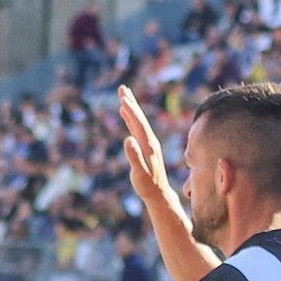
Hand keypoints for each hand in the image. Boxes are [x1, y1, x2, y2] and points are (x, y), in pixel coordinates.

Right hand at [118, 85, 174, 205]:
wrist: (158, 193)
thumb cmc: (147, 185)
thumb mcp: (140, 173)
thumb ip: (134, 157)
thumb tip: (128, 139)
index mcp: (149, 145)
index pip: (139, 124)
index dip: (131, 112)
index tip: (123, 99)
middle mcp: (150, 141)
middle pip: (139, 118)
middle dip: (131, 103)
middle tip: (122, 88)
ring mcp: (148, 142)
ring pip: (138, 121)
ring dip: (131, 107)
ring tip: (123, 94)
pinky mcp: (145, 145)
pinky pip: (136, 127)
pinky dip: (130, 118)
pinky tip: (124, 112)